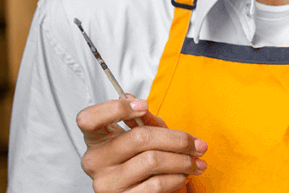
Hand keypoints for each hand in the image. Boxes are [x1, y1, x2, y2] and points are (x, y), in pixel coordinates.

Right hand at [76, 94, 207, 192]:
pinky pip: (156, 184)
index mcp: (95, 139)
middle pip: (138, 138)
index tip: (144, 106)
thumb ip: (143, 120)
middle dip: (177, 139)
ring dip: (182, 161)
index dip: (116, 109)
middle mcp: (95, 161)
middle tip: (198, 144)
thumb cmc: (139, 159)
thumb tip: (138, 104)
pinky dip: (176, 178)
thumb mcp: (141, 135)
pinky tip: (183, 176)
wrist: (138, 191)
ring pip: (152, 161)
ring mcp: (106, 183)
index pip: (89, 119)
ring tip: (196, 161)